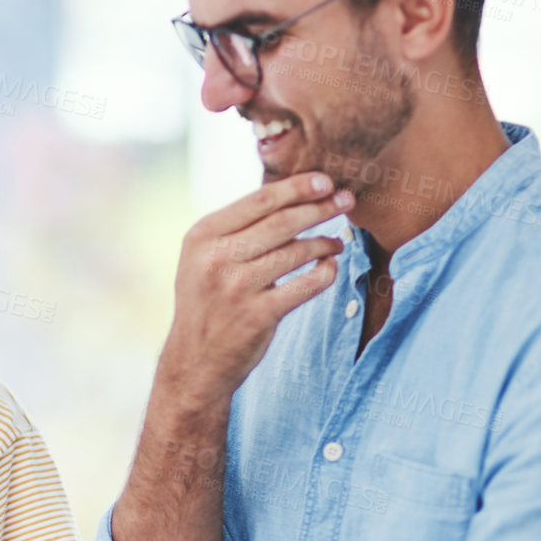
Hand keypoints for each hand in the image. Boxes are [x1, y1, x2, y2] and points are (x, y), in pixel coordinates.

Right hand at [161, 171, 350, 407]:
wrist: (195, 360)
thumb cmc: (207, 302)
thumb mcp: (202, 258)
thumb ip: (236, 229)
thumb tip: (290, 195)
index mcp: (202, 236)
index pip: (259, 200)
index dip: (297, 187)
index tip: (325, 180)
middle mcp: (216, 259)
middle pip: (282, 222)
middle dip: (320, 208)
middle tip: (346, 200)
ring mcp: (237, 287)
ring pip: (296, 252)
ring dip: (324, 242)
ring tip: (337, 241)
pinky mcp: (259, 315)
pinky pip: (306, 285)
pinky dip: (325, 272)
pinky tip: (330, 266)